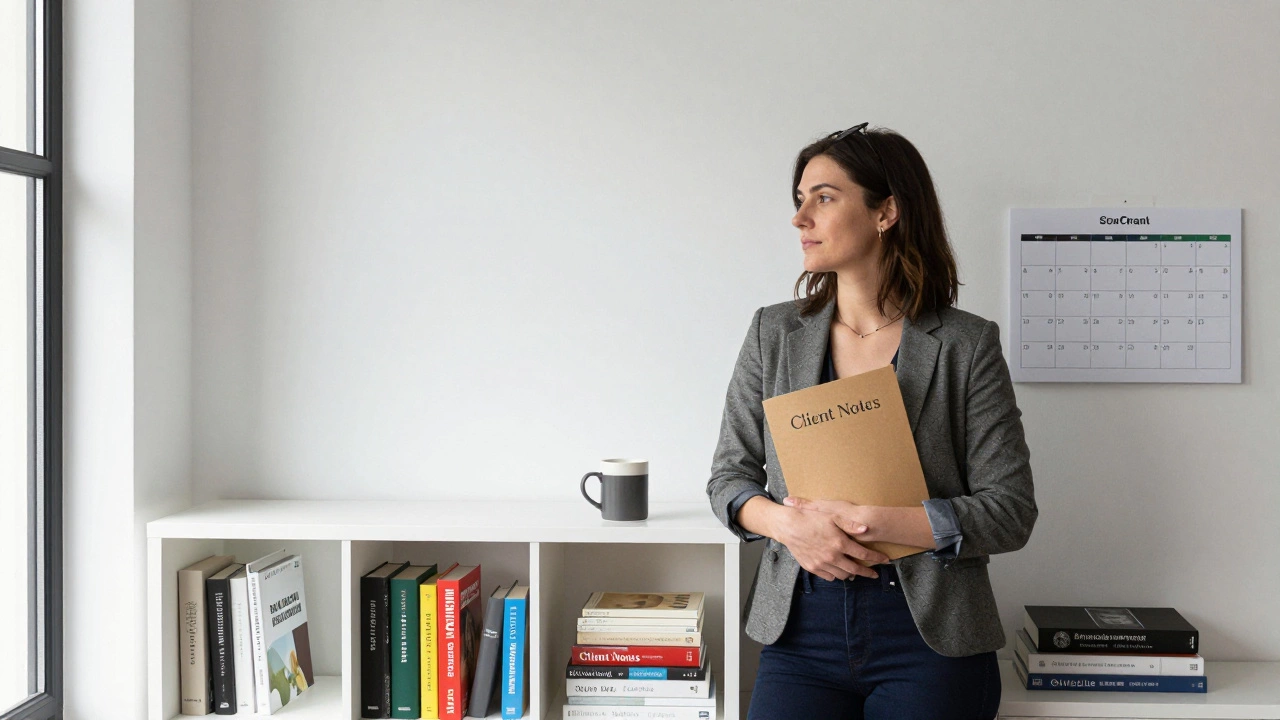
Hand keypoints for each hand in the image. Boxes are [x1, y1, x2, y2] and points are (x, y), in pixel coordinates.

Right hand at [774, 501, 888, 580]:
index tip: (884, 561)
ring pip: (842, 575)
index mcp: (840, 543)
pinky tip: (838, 570)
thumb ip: (850, 524)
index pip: (864, 554)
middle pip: (855, 570)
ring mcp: (822, 564)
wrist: (788, 526)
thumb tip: (866, 529)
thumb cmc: (811, 518)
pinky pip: (829, 577)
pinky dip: (836, 574)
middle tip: (874, 574)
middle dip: (867, 572)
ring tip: (855, 571)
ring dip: (851, 574)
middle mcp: (832, 556)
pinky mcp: (812, 568)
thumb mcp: (832, 516)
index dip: (876, 558)